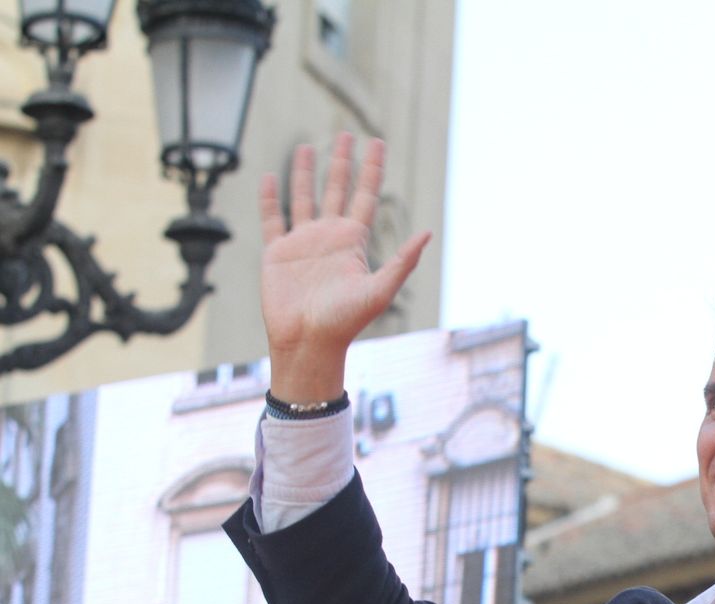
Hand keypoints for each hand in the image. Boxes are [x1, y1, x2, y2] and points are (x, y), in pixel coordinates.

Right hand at [258, 132, 430, 403]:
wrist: (309, 342)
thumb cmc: (346, 321)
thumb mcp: (380, 290)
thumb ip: (402, 261)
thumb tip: (428, 233)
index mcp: (354, 241)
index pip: (365, 195)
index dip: (371, 169)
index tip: (376, 141)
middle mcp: (330, 236)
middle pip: (337, 189)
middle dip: (342, 162)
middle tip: (346, 133)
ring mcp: (303, 242)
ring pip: (304, 197)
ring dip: (304, 172)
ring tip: (307, 145)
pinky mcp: (277, 252)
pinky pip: (272, 218)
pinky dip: (270, 197)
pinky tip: (270, 176)